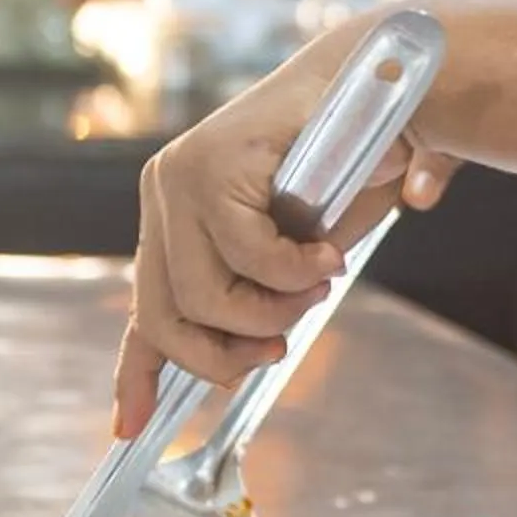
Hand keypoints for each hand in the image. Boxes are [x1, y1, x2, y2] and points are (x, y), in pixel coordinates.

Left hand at [113, 36, 357, 437]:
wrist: (387, 88)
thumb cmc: (351, 169)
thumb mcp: (302, 255)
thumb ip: (269, 298)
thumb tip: (250, 352)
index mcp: (177, 220)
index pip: (146, 309)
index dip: (137, 373)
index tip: (129, 428)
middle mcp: (165, 196)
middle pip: (165, 318)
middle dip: (226, 354)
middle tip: (281, 346)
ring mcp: (179, 177)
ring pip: (204, 297)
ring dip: (272, 310)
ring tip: (319, 285)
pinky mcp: (210, 162)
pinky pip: (244, 256)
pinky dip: (294, 272)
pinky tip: (327, 257)